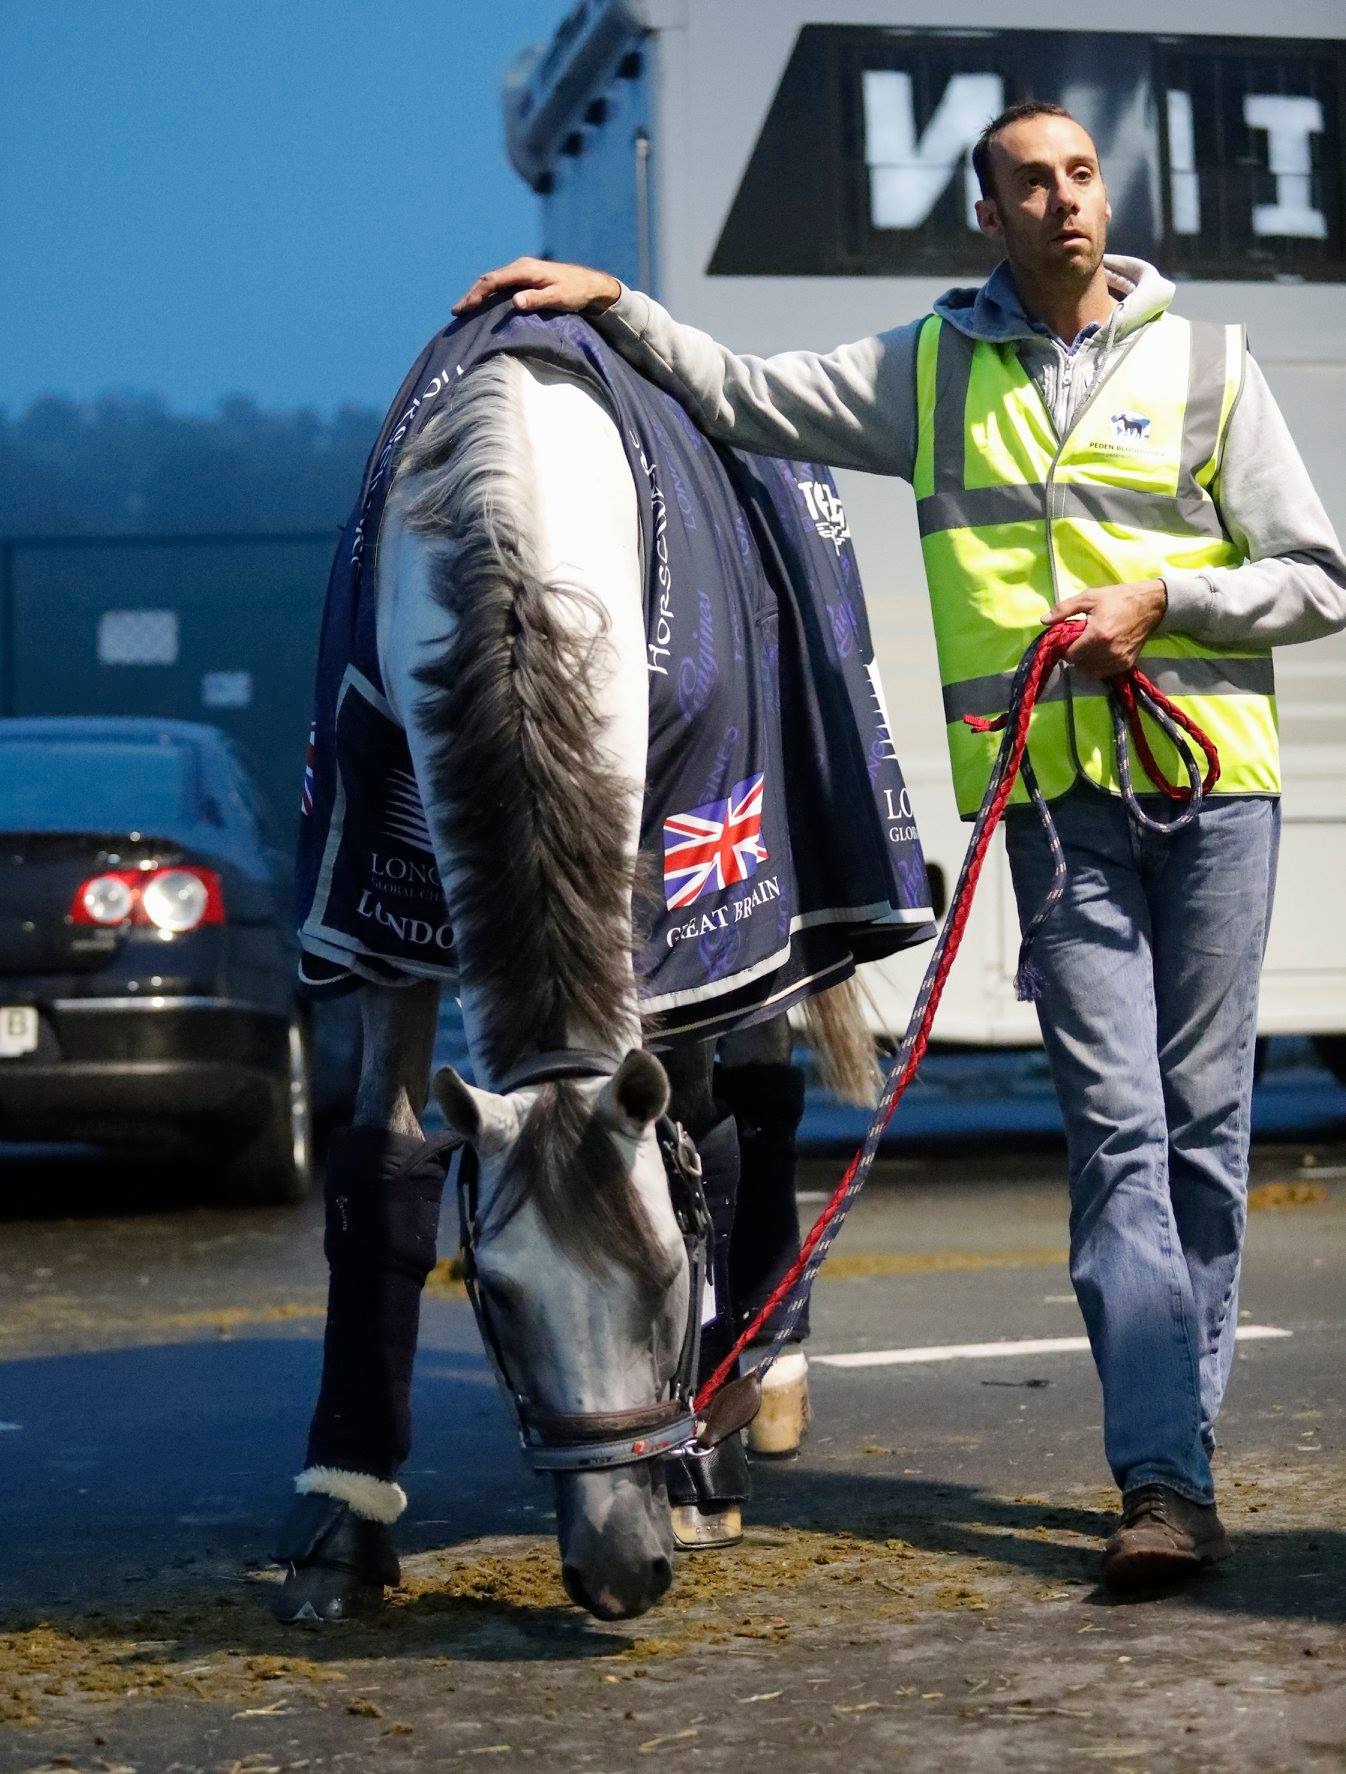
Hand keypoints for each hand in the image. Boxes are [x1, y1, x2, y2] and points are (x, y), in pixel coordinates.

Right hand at [452, 257, 621, 317]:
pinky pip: (500, 284)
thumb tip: (515, 302)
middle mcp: (520, 266)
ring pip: (492, 281)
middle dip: (471, 295)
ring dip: (477, 294)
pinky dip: (487, 293)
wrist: (589, 284)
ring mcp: (521, 271)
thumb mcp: (558, 298)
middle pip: (488, 279)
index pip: (493, 280)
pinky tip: (481, 304)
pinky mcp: (523, 277)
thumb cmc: (575, 292)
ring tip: (463, 309)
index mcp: (525, 269)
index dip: (477, 294)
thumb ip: (537, 299)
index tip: (464, 308)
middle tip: (456, 311)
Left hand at [1041, 579, 1167, 675]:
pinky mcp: (1127, 664)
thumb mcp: (1089, 597)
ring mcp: (1119, 660)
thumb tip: (1044, 621)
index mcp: (1097, 635)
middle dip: (1076, 654)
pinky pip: (1104, 673)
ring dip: (1086, 662)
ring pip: (1090, 671)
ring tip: (1090, 646)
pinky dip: (1098, 666)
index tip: (1069, 638)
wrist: (1151, 605)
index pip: (1070, 655)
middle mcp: (1108, 652)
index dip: (1066, 648)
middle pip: (1079, 664)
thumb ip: (1064, 609)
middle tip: (1080, 640)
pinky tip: (1100, 652)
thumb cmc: (1118, 598)